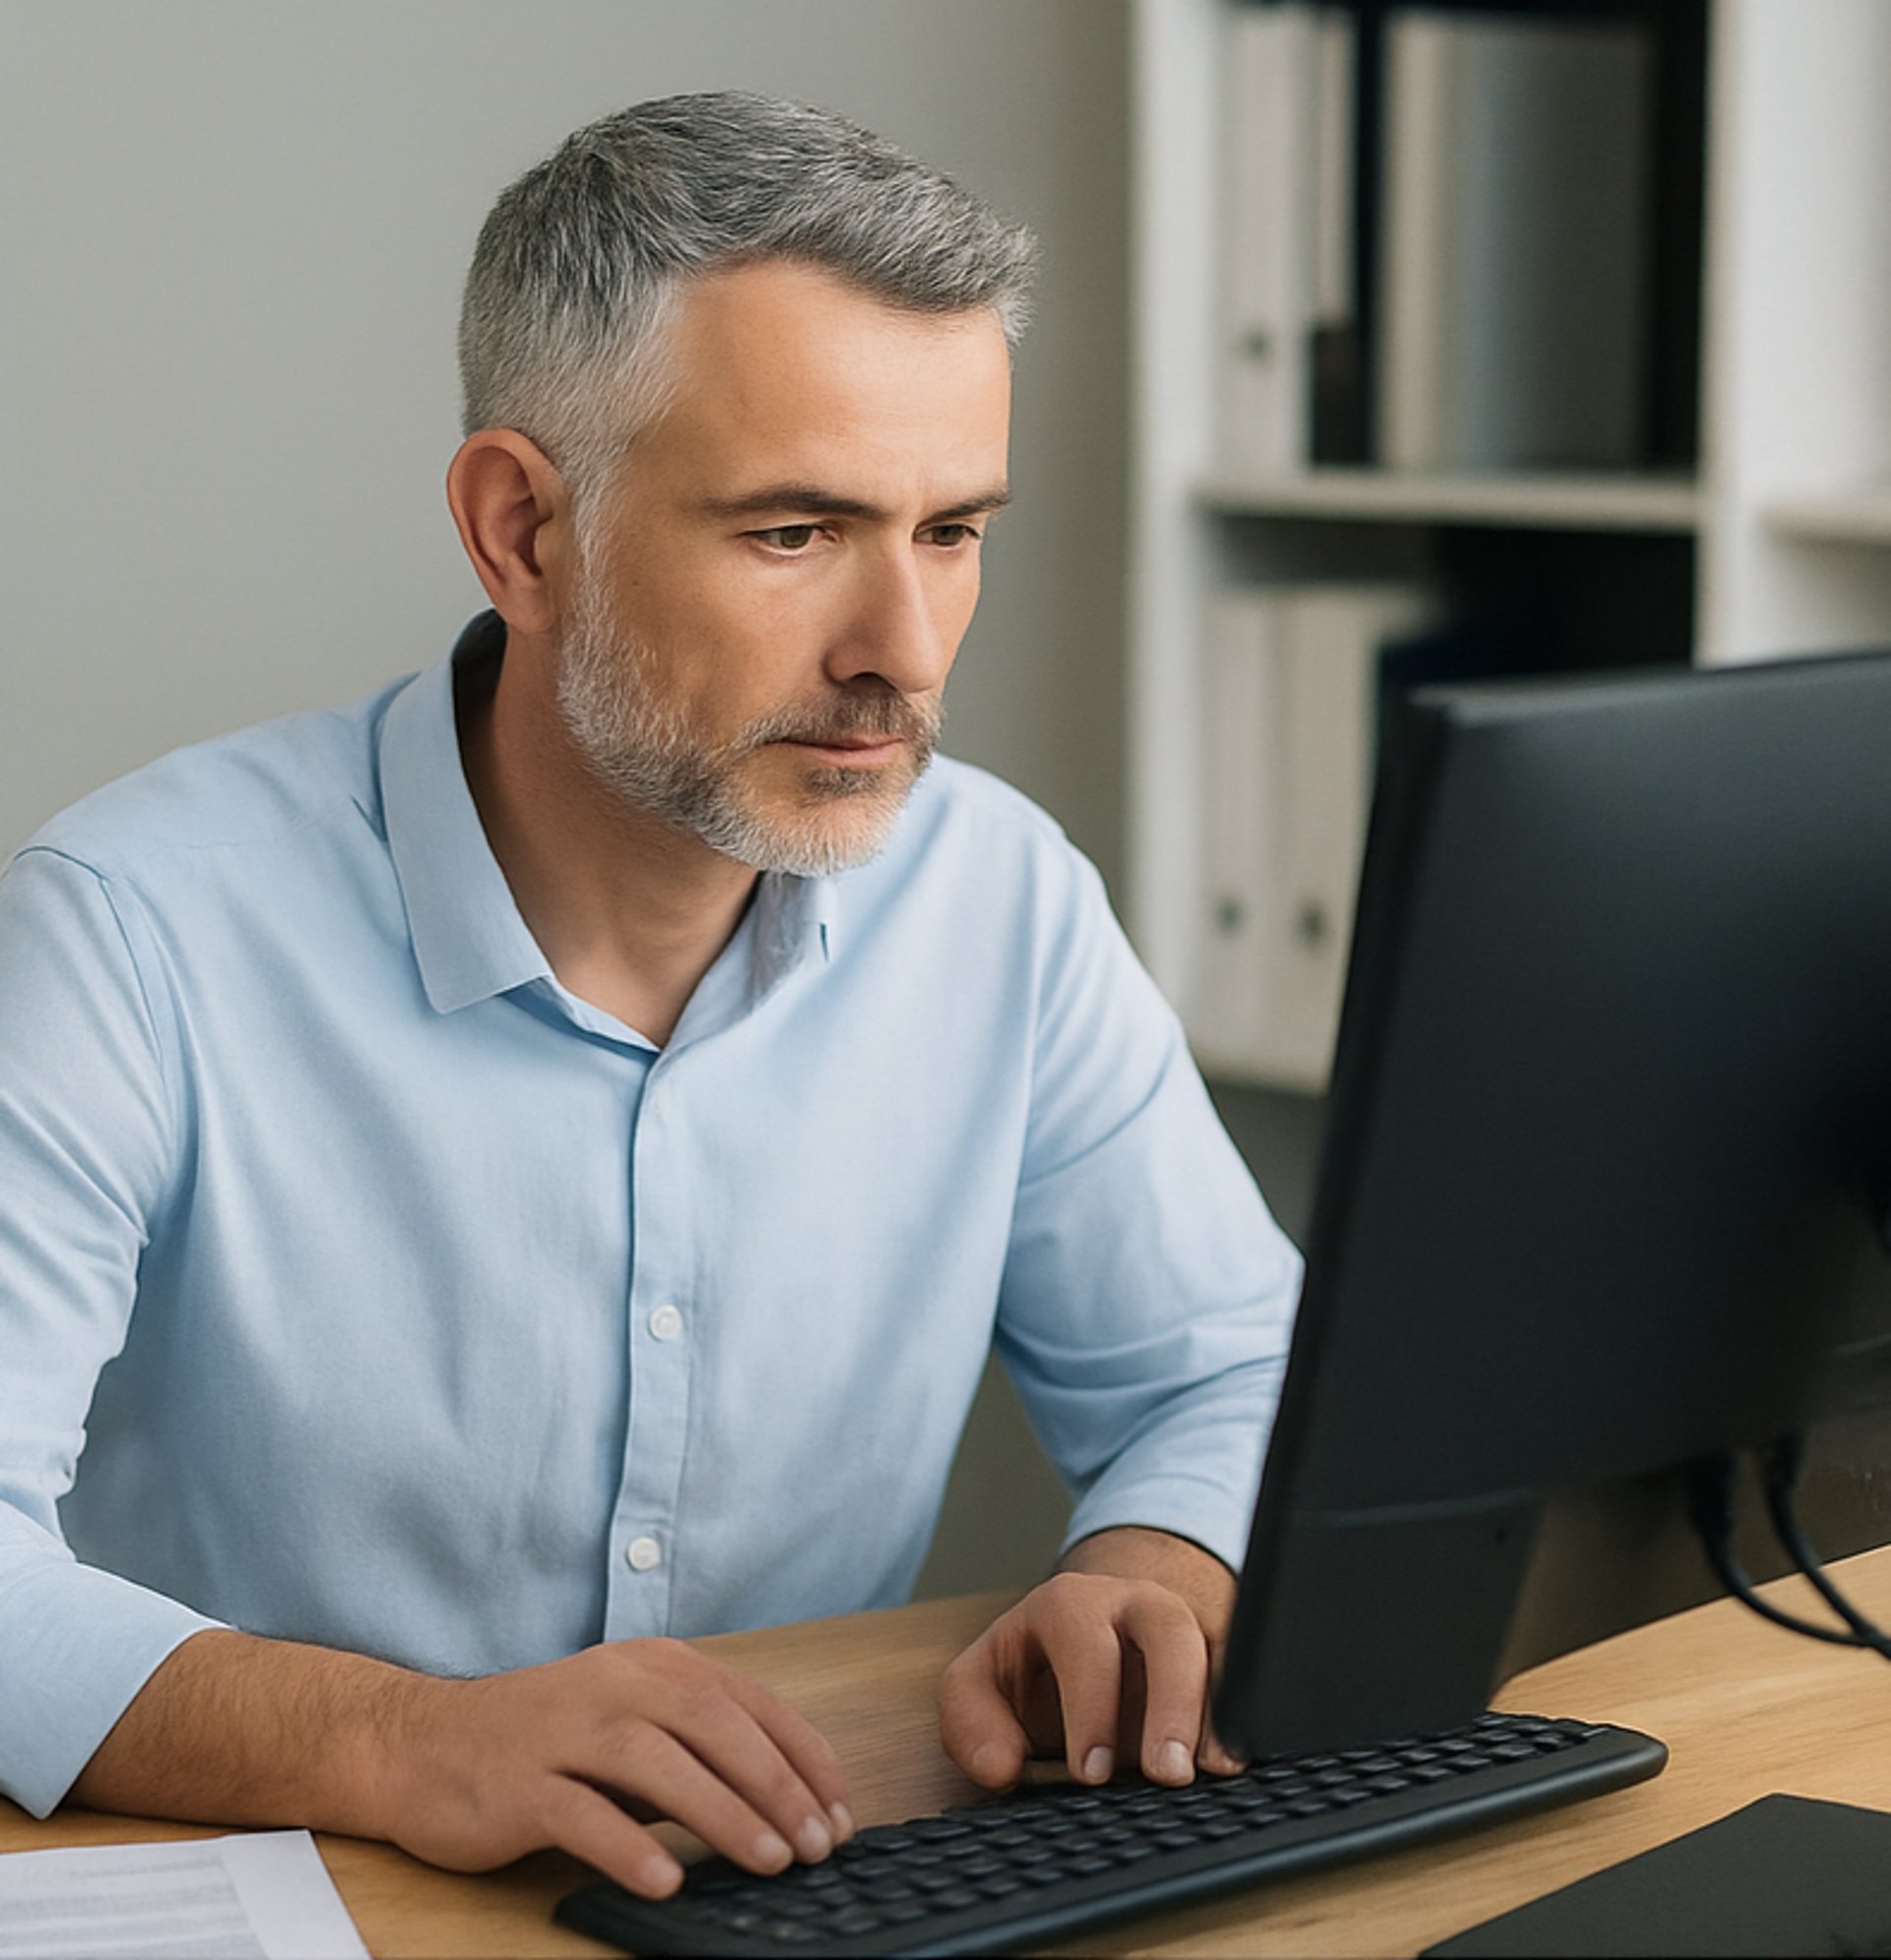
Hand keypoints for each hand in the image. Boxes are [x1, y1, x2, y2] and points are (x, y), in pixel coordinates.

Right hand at [376, 1637, 854, 1899]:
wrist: (421, 1743)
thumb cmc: (541, 1742)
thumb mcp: (628, 1724)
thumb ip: (693, 1748)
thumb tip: (781, 1806)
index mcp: (653, 1665)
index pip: (749, 1702)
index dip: (803, 1756)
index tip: (840, 1811)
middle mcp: (615, 1684)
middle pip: (714, 1726)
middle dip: (777, 1786)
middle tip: (818, 1844)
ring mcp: (565, 1728)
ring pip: (659, 1764)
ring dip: (722, 1813)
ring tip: (768, 1862)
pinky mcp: (520, 1779)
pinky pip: (583, 1813)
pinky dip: (629, 1847)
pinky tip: (667, 1880)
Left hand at [937, 1527, 1242, 1791]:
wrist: (1088, 1630)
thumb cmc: (1033, 1667)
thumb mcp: (981, 1684)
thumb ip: (969, 1723)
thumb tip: (999, 1767)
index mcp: (1067, 1603)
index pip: (1083, 1640)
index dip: (1090, 1705)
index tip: (1090, 1771)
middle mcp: (1132, 1601)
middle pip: (1165, 1627)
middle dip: (1169, 1700)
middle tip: (1164, 1774)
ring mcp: (1183, 1622)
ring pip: (1215, 1644)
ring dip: (1216, 1709)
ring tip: (1214, 1770)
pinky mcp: (1218, 1652)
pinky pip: (1244, 1671)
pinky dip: (1244, 1713)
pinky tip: (1235, 1758)